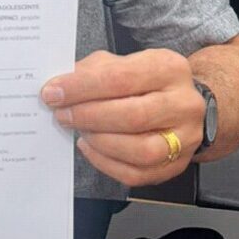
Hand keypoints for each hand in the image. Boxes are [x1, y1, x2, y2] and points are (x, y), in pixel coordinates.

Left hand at [43, 49, 206, 186]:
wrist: (182, 104)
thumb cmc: (145, 82)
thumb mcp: (124, 63)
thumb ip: (93, 71)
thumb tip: (59, 88)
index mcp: (170, 68)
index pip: (121, 78)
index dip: (82, 88)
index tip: (53, 93)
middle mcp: (184, 103)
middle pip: (133, 116)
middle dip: (89, 117)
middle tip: (62, 115)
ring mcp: (185, 137)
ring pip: (140, 150)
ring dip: (100, 142)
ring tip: (81, 131)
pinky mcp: (176, 165)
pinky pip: (137, 174)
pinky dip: (106, 163)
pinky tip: (91, 148)